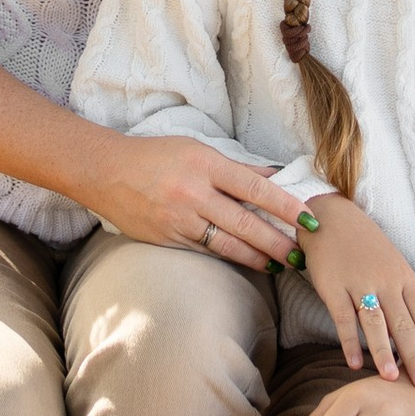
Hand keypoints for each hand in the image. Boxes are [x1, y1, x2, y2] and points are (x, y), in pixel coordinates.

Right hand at [82, 133, 304, 269]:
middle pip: (245, 222)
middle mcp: (194, 193)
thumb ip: (236, 168)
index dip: (285, 205)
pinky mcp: (168, 239)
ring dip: (258, 257)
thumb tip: (273, 177)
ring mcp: (180, 220)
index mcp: (205, 165)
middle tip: (301, 255)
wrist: (106, 173)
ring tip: (280, 265)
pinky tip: (248, 263)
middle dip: (277, 241)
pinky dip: (230, 257)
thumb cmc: (155, 156)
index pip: (255, 187)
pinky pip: (206, 251)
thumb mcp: (197, 150)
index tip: (308, 219)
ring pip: (228, 244)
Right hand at [295, 199, 414, 391]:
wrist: (330, 219)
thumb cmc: (365, 247)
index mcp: (403, 276)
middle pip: (403, 324)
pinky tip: (354, 363)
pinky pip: (344, 319)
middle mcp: (385, 281)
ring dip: (384, 352)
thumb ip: (402, 296)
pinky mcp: (333, 287)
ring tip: (392, 378)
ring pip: (376, 324)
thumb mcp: (391, 265)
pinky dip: (350, 343)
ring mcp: (359, 284)